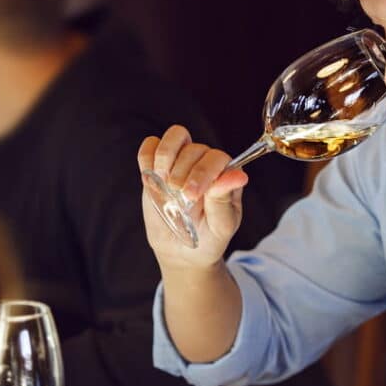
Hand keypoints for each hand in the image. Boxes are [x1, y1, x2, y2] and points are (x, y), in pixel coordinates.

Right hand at [138, 125, 248, 269]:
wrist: (182, 249)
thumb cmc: (207, 238)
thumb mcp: (221, 225)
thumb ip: (224, 200)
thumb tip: (238, 175)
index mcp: (227, 175)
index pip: (217, 157)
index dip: (203, 172)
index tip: (191, 195)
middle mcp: (206, 162)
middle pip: (194, 148)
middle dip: (182, 173)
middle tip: (178, 197)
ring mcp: (182, 160)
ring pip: (175, 136)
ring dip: (165, 158)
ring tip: (164, 184)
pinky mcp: (159, 164)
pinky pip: (150, 145)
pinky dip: (147, 158)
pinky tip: (151, 179)